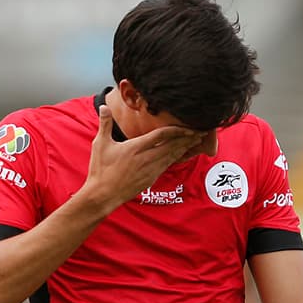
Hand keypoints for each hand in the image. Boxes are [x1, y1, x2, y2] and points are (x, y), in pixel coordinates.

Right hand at [82, 105, 202, 210]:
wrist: (103, 195)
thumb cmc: (101, 170)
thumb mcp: (101, 144)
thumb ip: (105, 124)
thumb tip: (104, 107)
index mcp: (135, 148)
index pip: (161, 135)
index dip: (177, 130)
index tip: (189, 126)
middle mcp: (146, 158)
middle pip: (173, 146)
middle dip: (188, 138)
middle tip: (201, 131)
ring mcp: (150, 170)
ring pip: (172, 156)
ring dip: (185, 147)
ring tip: (196, 140)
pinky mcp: (151, 178)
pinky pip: (167, 165)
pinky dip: (177, 157)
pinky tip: (182, 153)